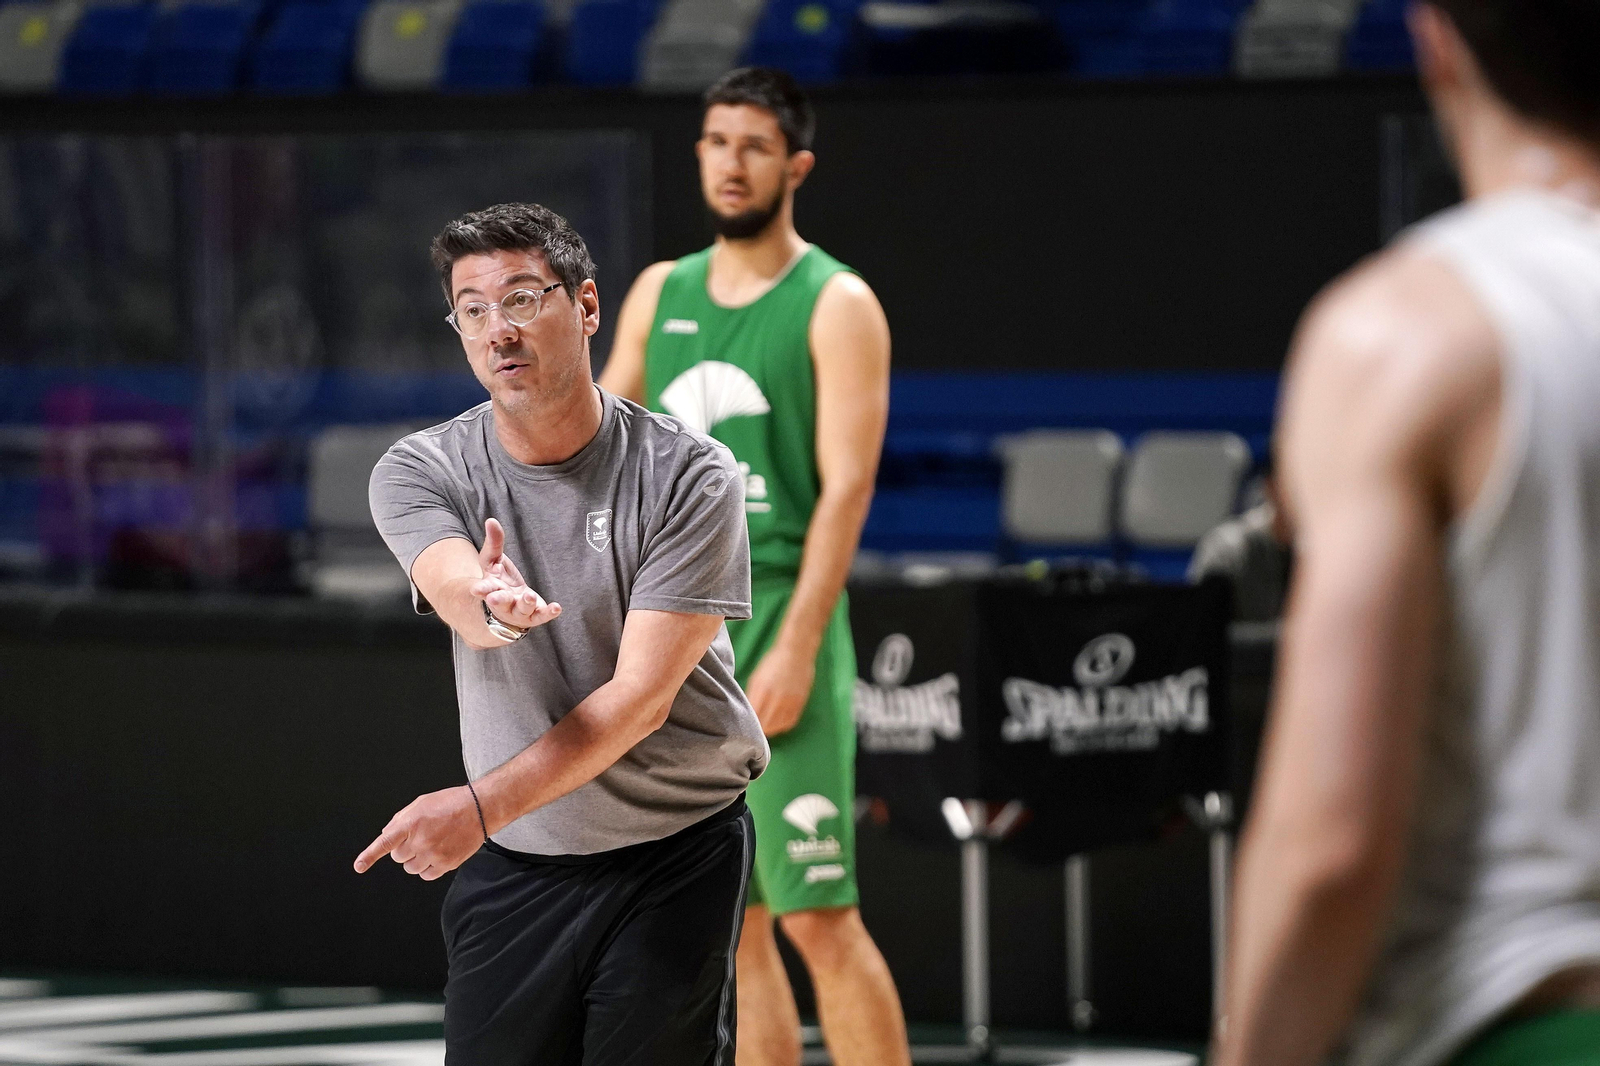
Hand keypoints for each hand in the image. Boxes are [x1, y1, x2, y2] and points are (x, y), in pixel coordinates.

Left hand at [354, 785, 483, 880]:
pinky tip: (436, 855)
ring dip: (415, 860)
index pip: (385, 842)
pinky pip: (426, 875)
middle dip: (404, 849)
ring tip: (430, 845)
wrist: (479, 809)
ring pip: (410, 868)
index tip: (359, 866)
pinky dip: (427, 869)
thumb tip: (386, 835)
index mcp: (412, 823)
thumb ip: (400, 819)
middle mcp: (421, 840)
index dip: (370, 856)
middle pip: (398, 857)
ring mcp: (434, 854)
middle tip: (419, 838)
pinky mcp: (446, 864)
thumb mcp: (421, 804)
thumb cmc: (450, 803)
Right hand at [471, 517, 561, 630]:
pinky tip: (556, 607)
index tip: (476, 589)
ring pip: (521, 610)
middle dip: (498, 600)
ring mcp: (519, 612)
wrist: (509, 606)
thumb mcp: (493, 560)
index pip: (484, 589)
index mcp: (491, 589)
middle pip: (500, 602)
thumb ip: (494, 543)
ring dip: (525, 604)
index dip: (481, 589)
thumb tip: (491, 520)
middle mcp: (503, 603)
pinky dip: (549, 612)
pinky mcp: (534, 616)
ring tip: (529, 597)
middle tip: (494, 598)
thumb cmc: (499, 581)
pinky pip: (541, 616)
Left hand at [745, 642, 815, 736]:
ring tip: (766, 728)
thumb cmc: (773, 663)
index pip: (753, 716)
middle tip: (755, 728)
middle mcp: (776, 698)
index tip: (746, 725)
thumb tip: (748, 712)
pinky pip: (790, 722)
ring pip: (777, 727)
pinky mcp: (800, 703)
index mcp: (762, 691)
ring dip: (771, 729)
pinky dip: (783, 726)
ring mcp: (789, 702)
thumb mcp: (756, 678)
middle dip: (759, 728)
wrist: (796, 653)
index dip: (749, 723)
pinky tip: (778, 723)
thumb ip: (752, 696)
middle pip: (765, 725)